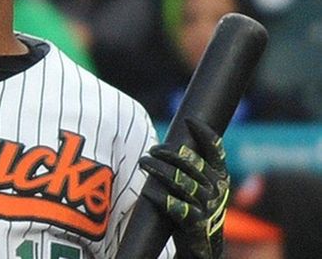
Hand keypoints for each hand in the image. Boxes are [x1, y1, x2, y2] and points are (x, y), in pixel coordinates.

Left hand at [139, 118, 229, 258]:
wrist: (204, 247)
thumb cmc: (197, 210)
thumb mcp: (203, 187)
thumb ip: (194, 168)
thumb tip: (170, 145)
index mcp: (221, 177)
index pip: (216, 150)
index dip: (204, 133)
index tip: (189, 120)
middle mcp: (217, 189)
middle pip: (191, 163)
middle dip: (168, 152)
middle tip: (151, 149)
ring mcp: (207, 206)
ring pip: (180, 181)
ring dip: (158, 169)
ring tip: (143, 162)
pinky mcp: (196, 223)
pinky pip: (175, 206)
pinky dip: (159, 197)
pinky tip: (147, 192)